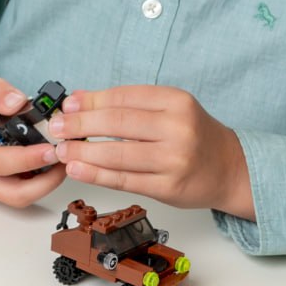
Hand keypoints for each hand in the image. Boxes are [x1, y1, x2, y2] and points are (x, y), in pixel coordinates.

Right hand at [0, 77, 66, 207]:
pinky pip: (21, 191)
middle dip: (44, 182)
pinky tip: (53, 164)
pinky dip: (41, 182)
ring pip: (19, 197)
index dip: (27, 159)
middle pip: (12, 193)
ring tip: (63, 161)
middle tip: (64, 160)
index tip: (52, 149)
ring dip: (45, 184)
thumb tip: (17, 102)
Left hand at [51, 86, 254, 219]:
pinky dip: (95, 174)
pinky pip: (123, 180)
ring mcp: (174, 160)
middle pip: (117, 123)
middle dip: (80, 125)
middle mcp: (178, 128)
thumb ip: (127, 105)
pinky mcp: (168, 187)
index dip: (90, 101)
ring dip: (82, 151)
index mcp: (177, 102)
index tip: (67, 105)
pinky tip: (77, 169)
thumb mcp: (169, 110)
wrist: (229, 169)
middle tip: (56, 127)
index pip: (124, 97)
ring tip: (61, 150)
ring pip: (117, 154)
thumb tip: (79, 100)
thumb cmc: (193, 136)